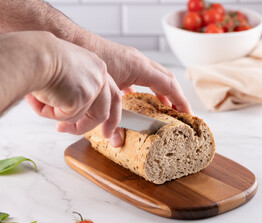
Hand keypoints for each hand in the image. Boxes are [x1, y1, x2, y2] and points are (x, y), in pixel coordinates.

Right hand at [25, 31, 121, 138]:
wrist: (31, 53)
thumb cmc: (37, 58)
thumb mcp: (60, 73)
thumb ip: (72, 89)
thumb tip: (68, 110)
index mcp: (95, 66)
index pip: (111, 92)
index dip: (112, 110)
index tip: (109, 124)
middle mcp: (99, 75)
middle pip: (107, 108)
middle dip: (106, 125)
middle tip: (105, 136)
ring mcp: (93, 86)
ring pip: (83, 117)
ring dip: (61, 117)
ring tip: (41, 105)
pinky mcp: (84, 97)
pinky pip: (68, 117)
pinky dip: (50, 113)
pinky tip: (40, 99)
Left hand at [73, 29, 191, 113]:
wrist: (74, 43)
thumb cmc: (90, 61)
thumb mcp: (105, 93)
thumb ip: (113, 118)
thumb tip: (116, 140)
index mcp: (141, 67)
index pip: (169, 84)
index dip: (180, 100)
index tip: (187, 114)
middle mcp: (139, 62)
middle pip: (166, 79)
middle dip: (176, 96)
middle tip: (180, 112)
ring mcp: (131, 61)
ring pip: (155, 77)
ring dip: (162, 92)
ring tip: (165, 107)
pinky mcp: (122, 63)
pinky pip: (141, 76)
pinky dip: (145, 88)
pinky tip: (138, 98)